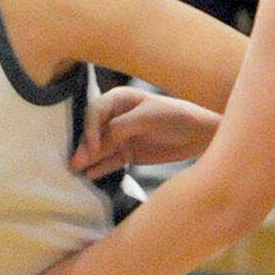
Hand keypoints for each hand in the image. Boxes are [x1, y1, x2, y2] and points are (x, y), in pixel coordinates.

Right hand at [69, 86, 219, 178]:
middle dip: (85, 146)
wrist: (200, 134)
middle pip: (94, 131)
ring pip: (100, 148)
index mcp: (119, 99)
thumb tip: (97, 142)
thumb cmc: (175, 117)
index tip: (94, 147)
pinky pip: (111, 161)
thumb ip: (121, 128)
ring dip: (89, 158)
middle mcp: (116, 117)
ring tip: (76, 170)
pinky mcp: (128, 153)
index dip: (90, 129)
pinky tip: (91, 174)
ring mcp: (121, 136)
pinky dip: (101, 167)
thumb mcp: (148, 118)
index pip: (95, 112)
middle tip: (74, 163)